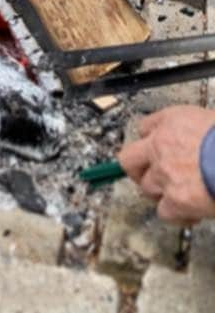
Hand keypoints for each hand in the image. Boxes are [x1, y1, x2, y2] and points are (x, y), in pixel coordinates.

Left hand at [119, 107, 214, 222]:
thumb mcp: (212, 120)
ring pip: (147, 188)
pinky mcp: (176, 200)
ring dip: (162, 194)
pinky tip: (192, 214)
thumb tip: (199, 143)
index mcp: (171, 121)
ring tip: (183, 196)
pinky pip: (164, 212)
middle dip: (140, 170)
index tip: (159, 151)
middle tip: (155, 177)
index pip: (145, 128)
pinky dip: (177, 216)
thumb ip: (196, 131)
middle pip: (130, 159)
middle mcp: (160, 145)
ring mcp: (165, 174)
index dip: (153, 142)